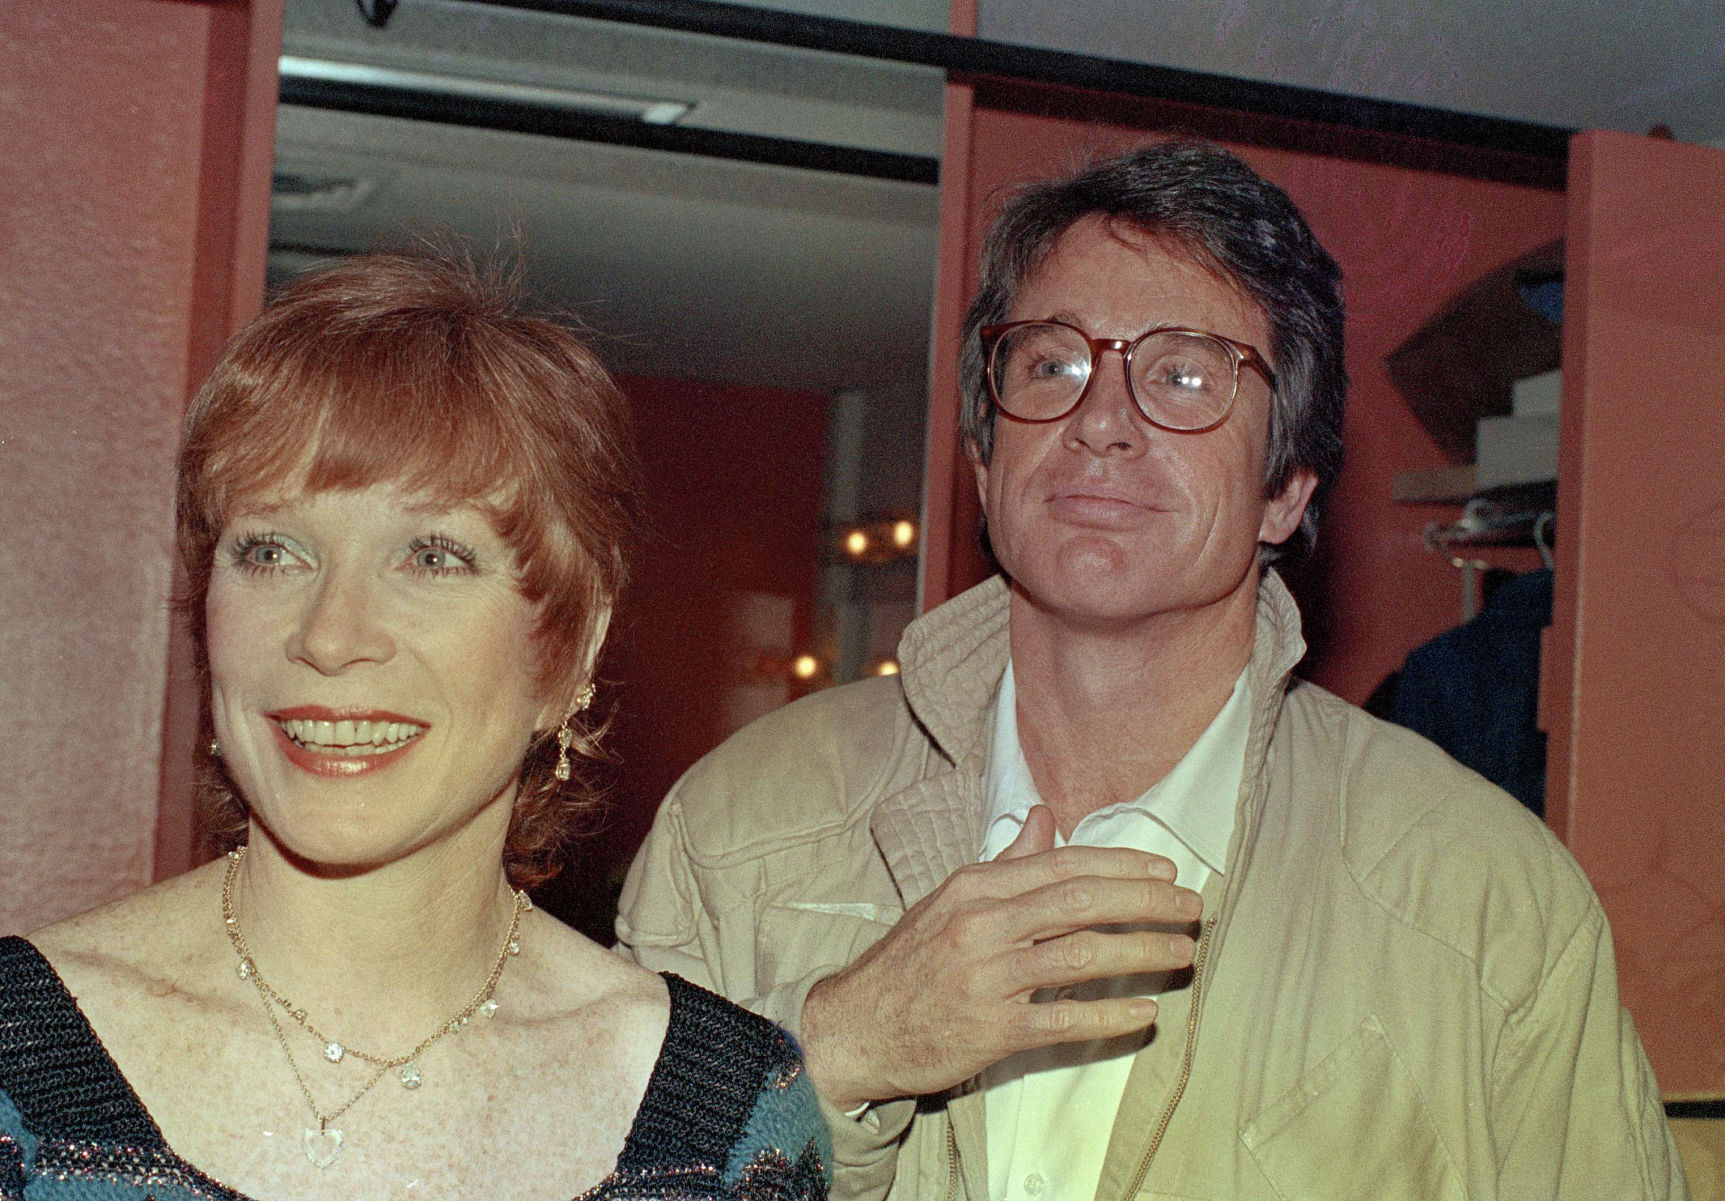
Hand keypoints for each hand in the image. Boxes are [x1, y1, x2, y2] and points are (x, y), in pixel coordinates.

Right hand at [799, 806, 1200, 1109]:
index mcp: (975, 887)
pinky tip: (1144, 1013)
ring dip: (1140, 953)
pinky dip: (1108, 1017)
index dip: (1121, 866)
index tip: (1164, 872)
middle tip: (1191, 907)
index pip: (1062, 865)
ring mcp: (987, 977)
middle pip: (1080, 902)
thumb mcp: (950, 901)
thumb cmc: (909, 963)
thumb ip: (1006, 862)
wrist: (853, 1027)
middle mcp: (982, 925)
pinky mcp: (990, 1030)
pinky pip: (1061, 1020)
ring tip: (1181, 954)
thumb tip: (1046, 817)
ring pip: (1080, 956)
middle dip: (1145, 903)